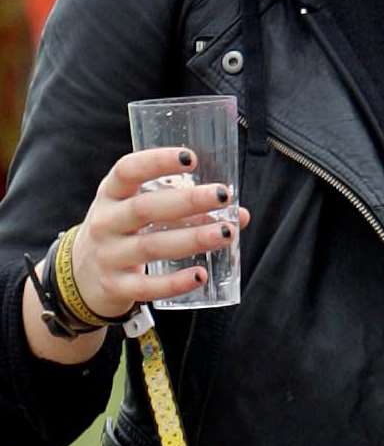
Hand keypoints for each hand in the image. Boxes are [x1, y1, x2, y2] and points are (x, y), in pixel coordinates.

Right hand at [70, 147, 252, 316]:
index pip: (127, 171)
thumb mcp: (140, 209)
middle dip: (187, 201)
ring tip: (227, 233)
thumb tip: (241, 214)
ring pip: (151, 246)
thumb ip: (186, 207)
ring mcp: (108, 255)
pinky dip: (174, 283)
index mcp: (111, 194)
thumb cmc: (124, 230)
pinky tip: (202, 275)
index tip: (191, 158)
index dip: (156, 162)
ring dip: (192, 239)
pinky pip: (146, 286)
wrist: (80, 276)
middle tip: (223, 195)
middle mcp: (105, 222)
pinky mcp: (115, 286)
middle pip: (145, 208)